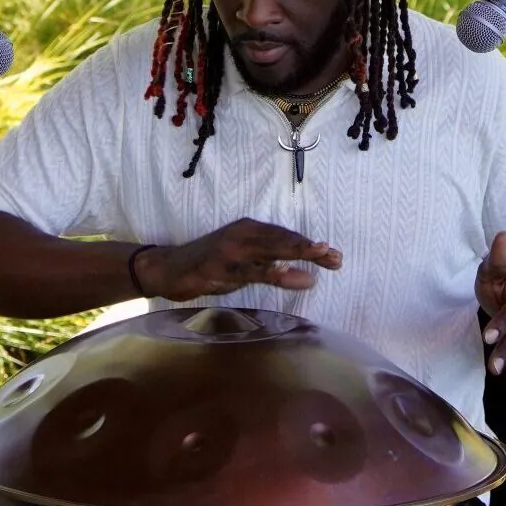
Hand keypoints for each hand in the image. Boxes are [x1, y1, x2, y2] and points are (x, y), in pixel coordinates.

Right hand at [139, 218, 341, 301]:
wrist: (168, 268)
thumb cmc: (209, 266)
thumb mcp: (244, 266)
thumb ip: (272, 268)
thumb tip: (306, 276)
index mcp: (250, 229)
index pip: (287, 236)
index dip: (311, 246)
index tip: (334, 256)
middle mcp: (243, 234)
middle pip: (285, 240)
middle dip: (312, 249)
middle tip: (336, 256)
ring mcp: (232, 250)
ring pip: (272, 249)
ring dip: (299, 252)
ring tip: (322, 255)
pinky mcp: (222, 268)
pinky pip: (253, 270)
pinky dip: (274, 272)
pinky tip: (293, 276)